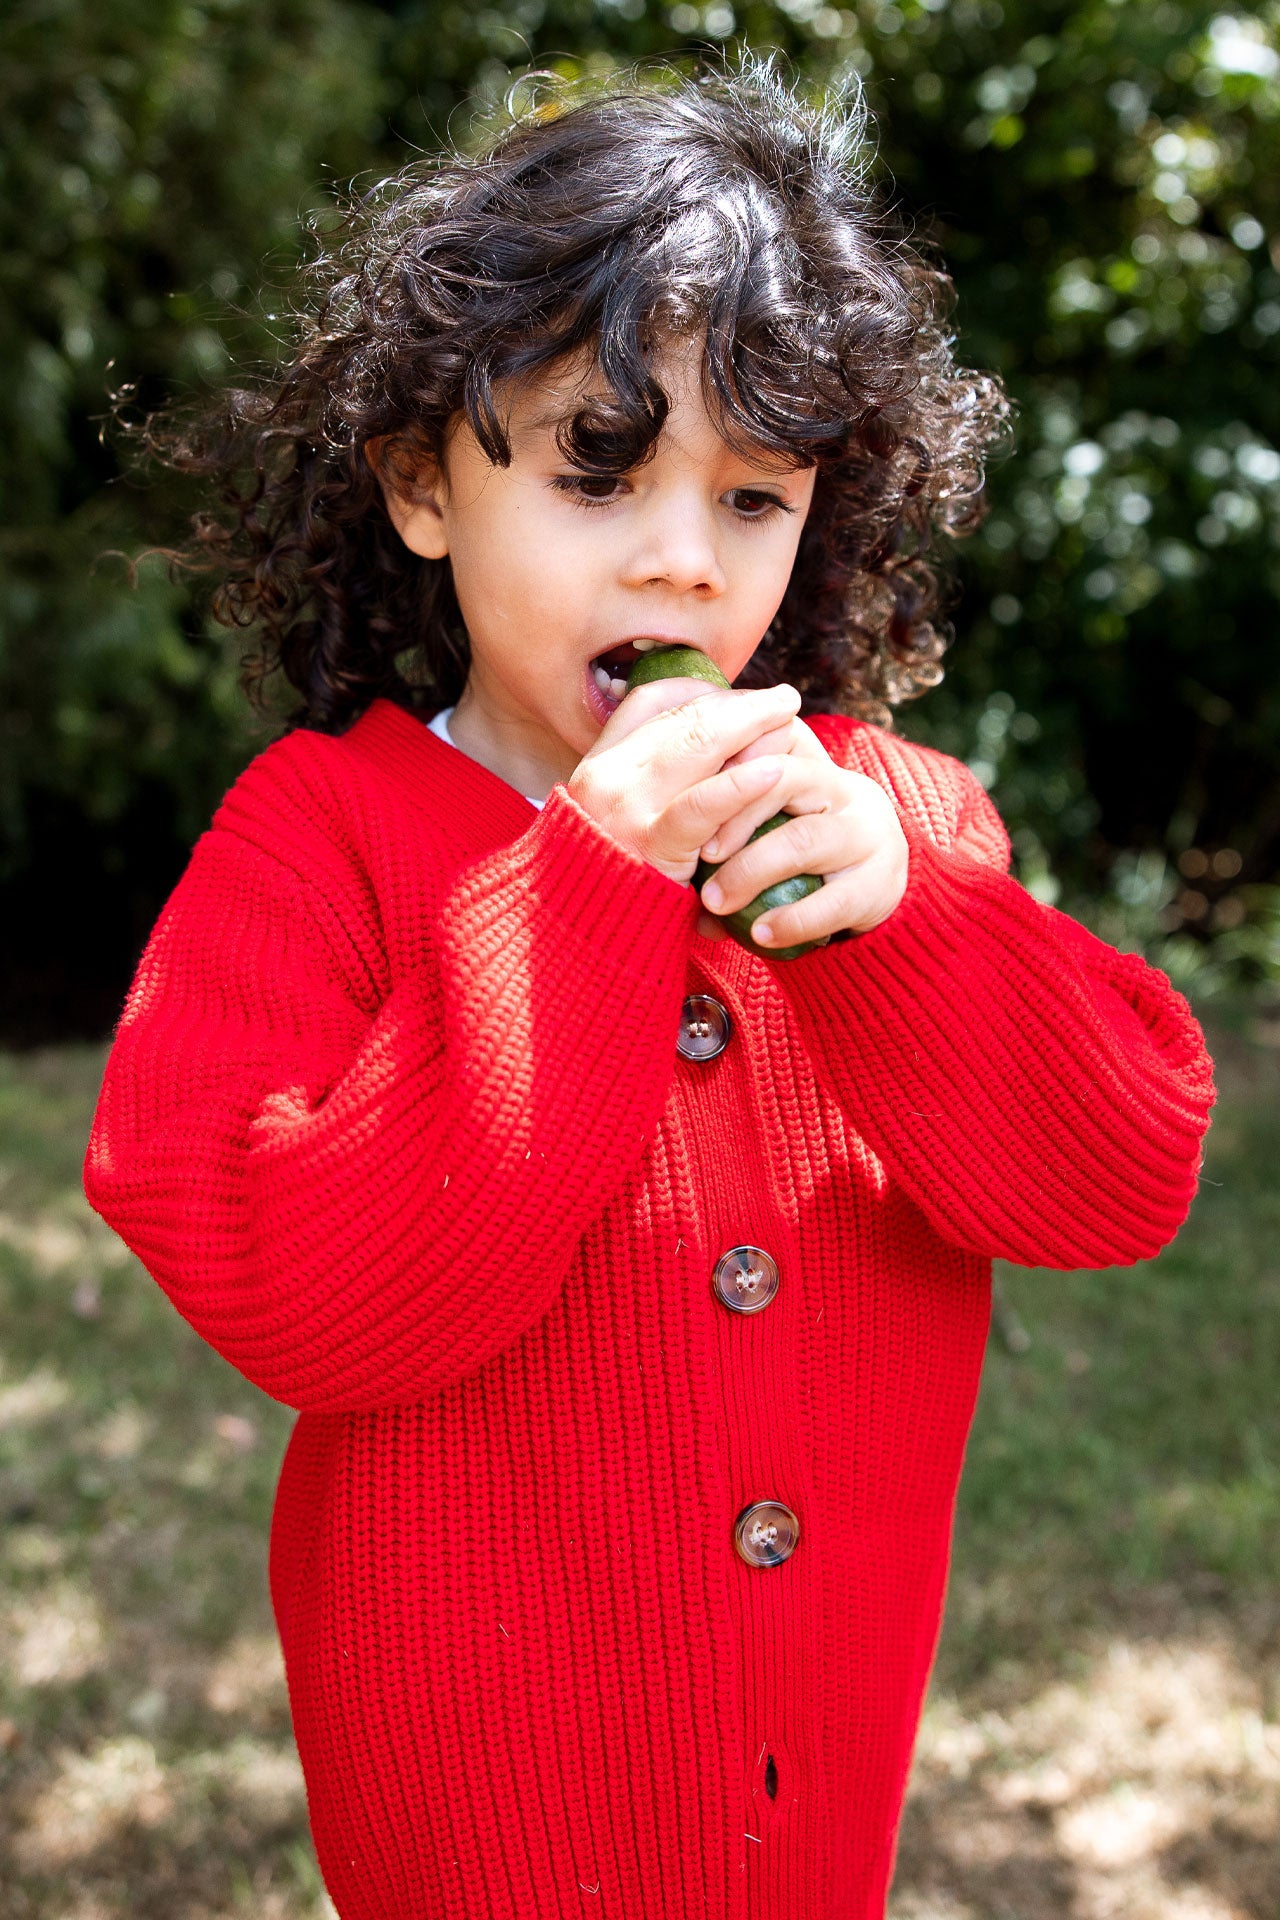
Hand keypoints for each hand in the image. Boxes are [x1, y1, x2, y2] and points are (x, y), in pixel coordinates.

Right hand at [567, 678, 803, 933]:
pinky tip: (774, 770)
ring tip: (788, 715)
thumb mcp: (623, 820)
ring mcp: (625, 809)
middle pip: (683, 716)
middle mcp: (604, 777)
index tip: (739, 696)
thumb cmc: (618, 882)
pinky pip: (703, 804)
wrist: (586, 940)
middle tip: (782, 700)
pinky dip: (742, 783)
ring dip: (751, 723)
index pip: (651, 702)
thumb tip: (709, 738)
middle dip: (739, 703)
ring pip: (698, 743)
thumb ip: (653, 783)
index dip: (702, 692)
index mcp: (595, 765)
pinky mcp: (652, 846)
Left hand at [695, 720, 909, 948]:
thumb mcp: (768, 821)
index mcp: (810, 762)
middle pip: (783, 780)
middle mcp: (843, 788)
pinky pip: (832, 902)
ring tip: (714, 902)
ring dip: (750, 872)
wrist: (874, 884)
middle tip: (699, 855)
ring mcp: (868, 834)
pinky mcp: (880, 884)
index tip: (687, 797)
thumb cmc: (798, 849)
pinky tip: (760, 936)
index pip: (768, 741)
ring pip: (801, 840)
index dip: (728, 766)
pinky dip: (791, 920)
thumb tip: (664, 856)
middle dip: (733, 817)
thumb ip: (725, 821)